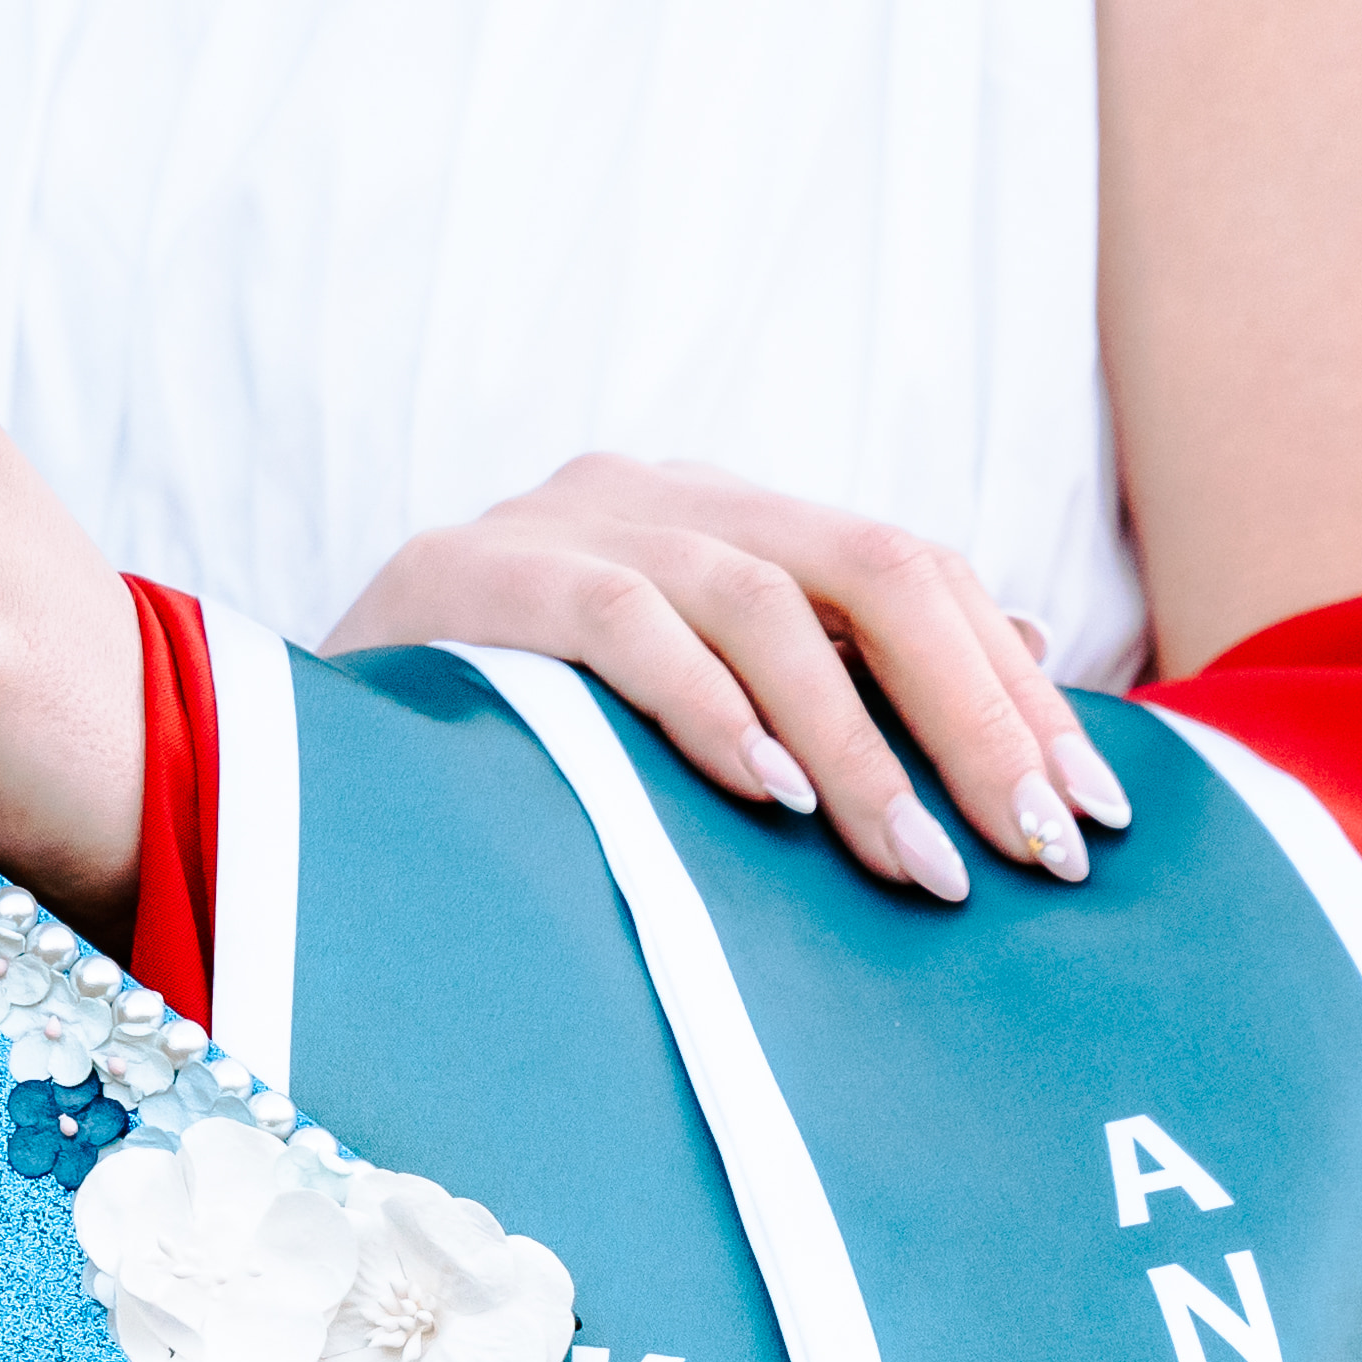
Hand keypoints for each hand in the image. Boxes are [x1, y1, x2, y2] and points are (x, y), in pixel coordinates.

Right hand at [327, 457, 1121, 902]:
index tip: (1092, 812)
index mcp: (720, 519)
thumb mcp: (681, 726)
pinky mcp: (476, 573)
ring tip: (922, 866)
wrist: (269, 749)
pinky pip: (628, 627)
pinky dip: (715, 714)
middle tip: (1042, 849)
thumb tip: (1015, 689)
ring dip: (862, 748)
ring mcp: (564, 523)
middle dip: (976, 716)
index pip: (912, 573)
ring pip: (766, 604)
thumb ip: (824, 699)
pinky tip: (777, 800)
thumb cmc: (505, 763)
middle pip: (873, 571)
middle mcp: (659, 495)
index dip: (1014, 685)